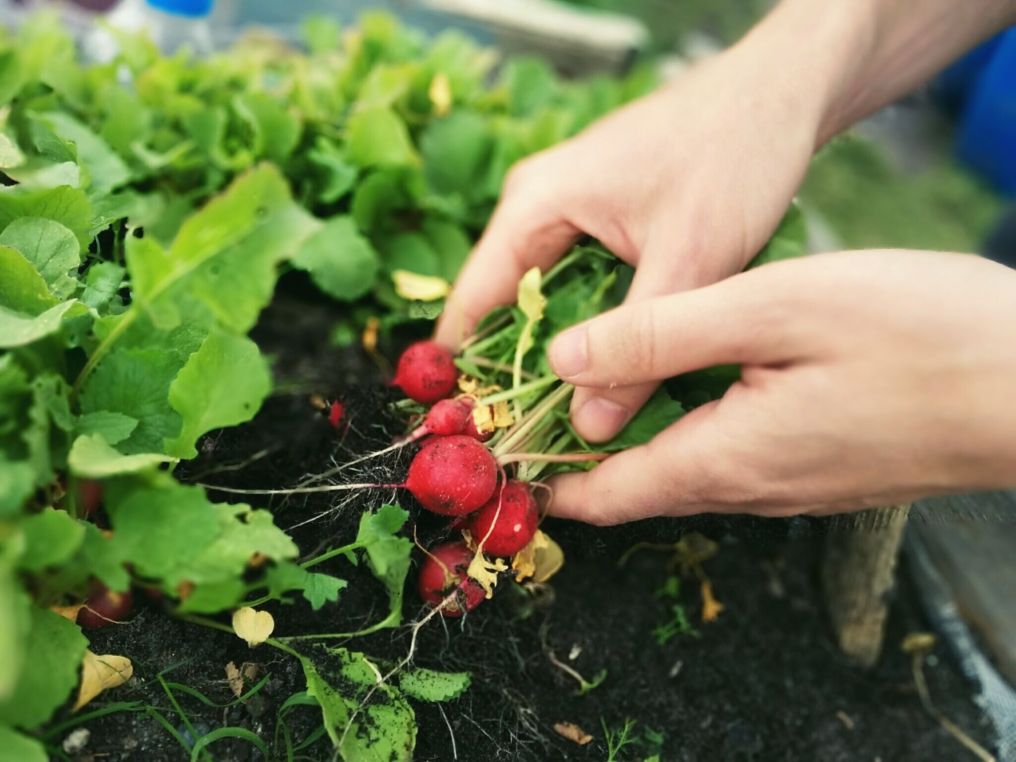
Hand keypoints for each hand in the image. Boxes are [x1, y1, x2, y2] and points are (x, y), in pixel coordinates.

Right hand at [436, 41, 825, 440]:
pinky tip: (610, 368)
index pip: (471, 301)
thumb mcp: (689, 263)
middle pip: (504, 306)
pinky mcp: (600, 216)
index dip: (464, 371)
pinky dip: (588, 326)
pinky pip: (575, 284)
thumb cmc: (734, 154)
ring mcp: (567, 208)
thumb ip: (639, 351)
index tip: (472, 430)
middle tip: (530, 442)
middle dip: (516, 372)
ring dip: (558, 352)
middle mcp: (537, 205)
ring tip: (567, 420)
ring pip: (544, 299)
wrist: (783, 93)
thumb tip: (588, 428)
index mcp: (534, 205)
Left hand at [545, 250, 1015, 523]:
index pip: (604, 498)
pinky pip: (732, 457)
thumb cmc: (919, 337)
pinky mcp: (824, 467)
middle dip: (581, 458)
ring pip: (685, 471)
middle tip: (535, 409)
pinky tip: (689, 380)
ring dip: (632, 441)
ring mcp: (793, 485)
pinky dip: (687, 428)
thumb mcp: (775, 308)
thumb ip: (662, 334)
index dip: (545, 480)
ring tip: (592, 387)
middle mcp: (752, 490)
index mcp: (725, 459)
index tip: (500, 454)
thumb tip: (564, 358)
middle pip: (639, 490)